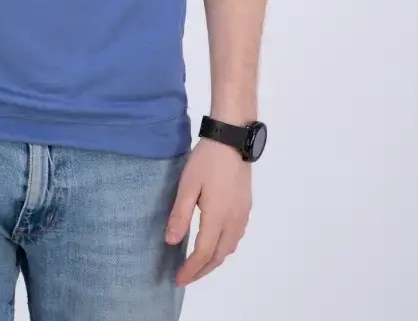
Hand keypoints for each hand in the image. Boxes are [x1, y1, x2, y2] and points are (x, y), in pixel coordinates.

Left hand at [164, 137, 251, 286]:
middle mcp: (233, 221)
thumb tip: (172, 242)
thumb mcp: (187, 185)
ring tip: (198, 263)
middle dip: (202, 270)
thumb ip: (180, 214)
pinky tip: (215, 242)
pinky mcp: (246, 206)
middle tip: (186, 276)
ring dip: (214, 260)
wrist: (232, 139)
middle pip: (218, 256)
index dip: (190, 269)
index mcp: (217, 217)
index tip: (178, 279)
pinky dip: (224, 247)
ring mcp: (242, 214)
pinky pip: (236, 236)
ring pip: (229, 248)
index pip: (203, 253)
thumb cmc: (206, 160)